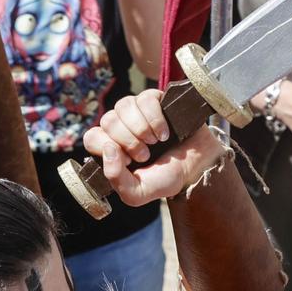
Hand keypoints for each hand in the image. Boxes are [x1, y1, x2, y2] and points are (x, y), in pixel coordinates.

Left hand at [81, 87, 226, 206]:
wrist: (199, 165)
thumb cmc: (168, 177)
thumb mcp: (138, 192)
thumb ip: (117, 180)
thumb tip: (108, 147)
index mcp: (112, 147)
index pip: (92, 137)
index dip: (107, 147)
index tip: (128, 160)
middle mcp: (121, 126)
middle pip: (107, 120)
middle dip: (129, 141)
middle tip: (146, 155)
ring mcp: (137, 110)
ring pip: (123, 105)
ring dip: (142, 128)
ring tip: (156, 142)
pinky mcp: (155, 99)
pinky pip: (145, 98)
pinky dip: (155, 117)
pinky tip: (164, 131)